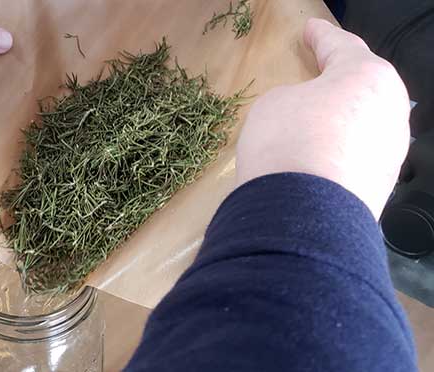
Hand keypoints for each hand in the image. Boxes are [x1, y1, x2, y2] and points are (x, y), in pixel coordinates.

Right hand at [236, 18, 409, 218]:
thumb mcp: (274, 105)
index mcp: (370, 79)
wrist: (302, 216)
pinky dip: (336, 155)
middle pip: (364, 88)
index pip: (342, 47)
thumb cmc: (289, 143)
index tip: (310, 29)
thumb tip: (308, 117)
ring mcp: (390, 155)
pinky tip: (315, 161)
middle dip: (340, 81)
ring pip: (363, 126)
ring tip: (312, 125)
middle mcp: (392, 114)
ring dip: (338, 122)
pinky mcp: (380, 189)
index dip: (321, 37)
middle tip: (318, 74)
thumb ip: (294, 98)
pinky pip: (355, 159)